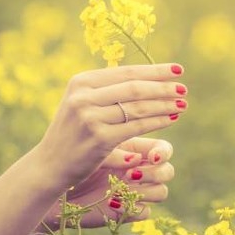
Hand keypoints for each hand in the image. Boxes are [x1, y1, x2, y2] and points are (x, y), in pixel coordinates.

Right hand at [33, 63, 186, 193]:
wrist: (50, 164)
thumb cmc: (72, 133)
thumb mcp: (82, 104)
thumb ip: (107, 90)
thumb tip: (147, 78)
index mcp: (81, 82)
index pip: (125, 72)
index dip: (155, 70)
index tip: (178, 70)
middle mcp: (83, 96)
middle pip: (134, 88)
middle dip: (163, 87)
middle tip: (184, 88)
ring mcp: (90, 117)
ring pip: (138, 107)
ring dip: (164, 104)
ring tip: (183, 103)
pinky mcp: (99, 139)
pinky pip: (136, 127)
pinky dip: (157, 122)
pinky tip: (171, 118)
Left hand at [36, 138, 174, 231]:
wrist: (59, 190)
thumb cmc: (74, 164)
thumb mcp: (94, 153)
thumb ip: (114, 154)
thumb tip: (135, 159)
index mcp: (136, 150)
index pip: (162, 148)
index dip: (163, 152)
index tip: (152, 157)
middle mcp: (140, 170)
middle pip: (168, 170)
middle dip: (155, 173)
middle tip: (132, 175)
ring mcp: (136, 192)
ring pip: (162, 192)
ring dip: (146, 191)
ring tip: (120, 190)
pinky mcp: (129, 211)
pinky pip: (145, 212)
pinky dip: (132, 208)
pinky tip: (112, 203)